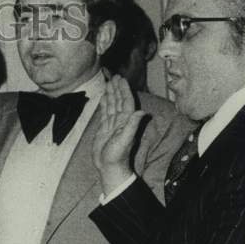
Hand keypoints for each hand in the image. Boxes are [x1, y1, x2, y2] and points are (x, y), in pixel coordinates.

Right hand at [92, 75, 147, 193]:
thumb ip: (132, 125)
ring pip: (112, 105)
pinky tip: (103, 97)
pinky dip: (104, 104)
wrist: (109, 167)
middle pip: (119, 101)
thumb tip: (141, 112)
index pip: (125, 102)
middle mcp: (120, 121)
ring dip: (111, 94)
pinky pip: (105, 113)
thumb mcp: (125, 140)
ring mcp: (112, 124)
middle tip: (114, 76)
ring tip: (108, 83)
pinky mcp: (104, 129)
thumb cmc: (117, 156)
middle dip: (117, 88)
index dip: (124, 91)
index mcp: (126, 122)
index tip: (120, 80)